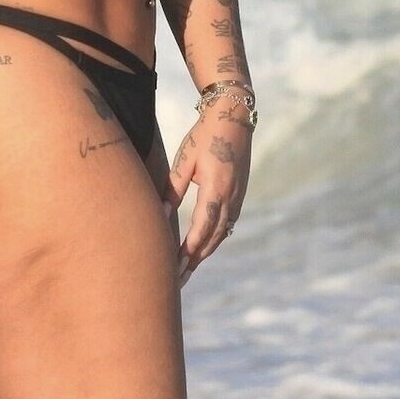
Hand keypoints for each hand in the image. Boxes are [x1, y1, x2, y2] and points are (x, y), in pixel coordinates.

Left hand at [164, 111, 251, 285]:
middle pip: (212, 238)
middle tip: (178, 280)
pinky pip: (226, 225)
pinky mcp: (238, 196)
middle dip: (194, 260)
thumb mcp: (184, 161)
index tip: (176, 269)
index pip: (201, 229)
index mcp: (216, 190)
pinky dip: (213, 240)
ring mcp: (238, 198)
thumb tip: (160, 215)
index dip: (188, 251)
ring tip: (187, 270)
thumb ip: (173, 189)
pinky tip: (202, 249)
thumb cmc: (204, 136)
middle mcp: (231, 198)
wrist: (233, 118)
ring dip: (204, 253)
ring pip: (221, 234)